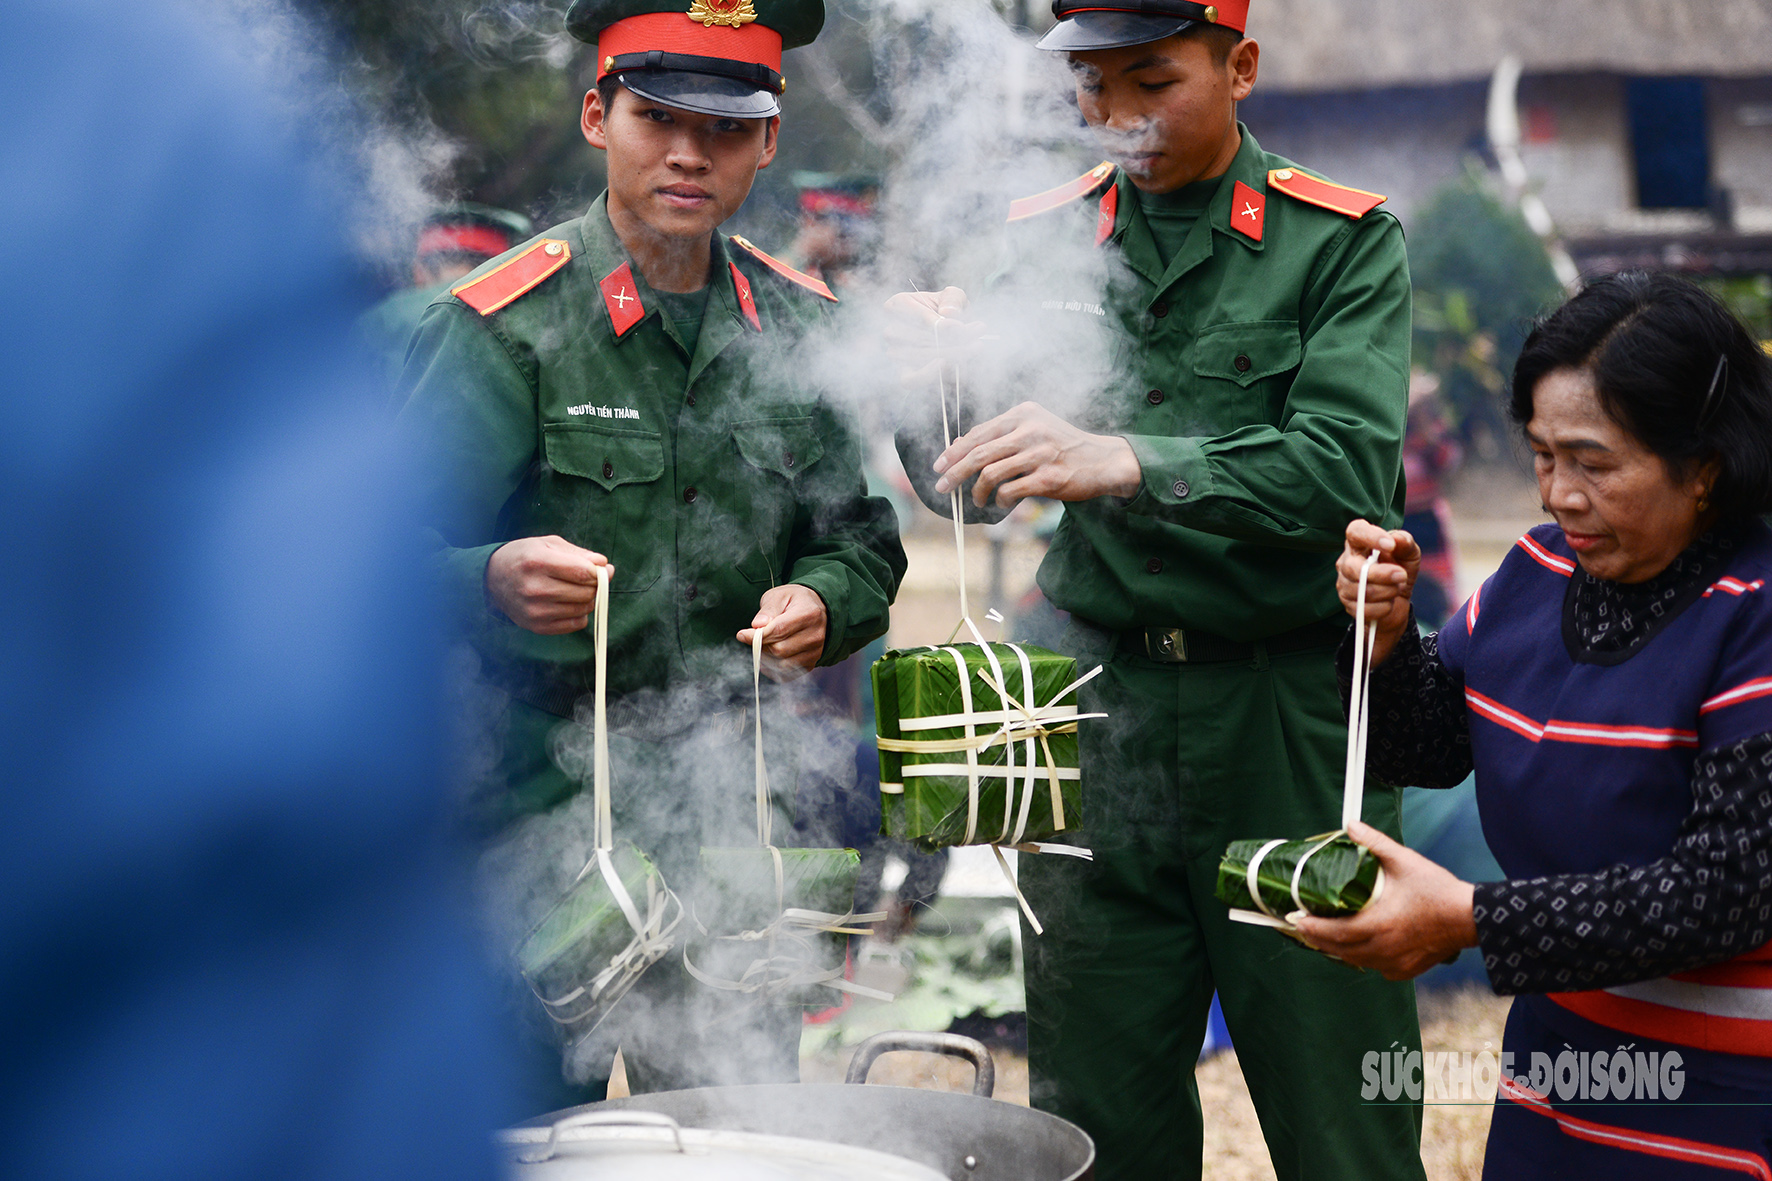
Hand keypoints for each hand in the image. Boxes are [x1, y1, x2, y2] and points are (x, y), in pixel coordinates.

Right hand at [485, 535, 610, 634]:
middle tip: (590, 579)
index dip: (599, 572)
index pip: (582, 572)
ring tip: (576, 589)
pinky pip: (576, 624)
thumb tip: (605, 565)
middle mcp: (534, 588)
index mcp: (537, 562)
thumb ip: (579, 554)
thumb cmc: (525, 557)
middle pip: (586, 592)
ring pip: (583, 609)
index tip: (603, 570)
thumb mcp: (548, 544)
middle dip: (595, 585)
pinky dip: (579, 614)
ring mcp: (535, 610)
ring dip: (588, 599)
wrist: (493, 579)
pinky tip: (568, 603)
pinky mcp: (537, 626)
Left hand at [737, 584, 827, 680]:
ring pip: (782, 664)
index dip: (757, 635)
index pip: (779, 631)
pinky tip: (768, 656)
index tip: (742, 634)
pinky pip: (786, 674)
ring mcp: (815, 652)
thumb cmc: (795, 601)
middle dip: (761, 645)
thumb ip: (768, 609)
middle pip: (779, 650)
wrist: (817, 609)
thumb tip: (757, 625)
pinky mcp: (811, 663)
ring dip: (766, 657)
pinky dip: (772, 668)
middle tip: (754, 637)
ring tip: (763, 644)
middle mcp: (815, 635)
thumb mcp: (780, 595)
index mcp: (809, 614)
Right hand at [883, 287, 984, 383]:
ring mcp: (895, 353)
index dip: (937, 324)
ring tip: (976, 346)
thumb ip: (952, 299)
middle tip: (977, 337)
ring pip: (922, 357)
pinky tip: (947, 366)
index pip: (914, 315)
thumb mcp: (954, 296)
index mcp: (897, 304)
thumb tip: (948, 313)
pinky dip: (927, 375)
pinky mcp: (904, 374)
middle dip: (953, 339)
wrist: (953, 331)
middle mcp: (891, 330)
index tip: (959, 327)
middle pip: (920, 338)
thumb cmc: (949, 310)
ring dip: (953, 354)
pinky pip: (909, 379)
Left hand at [932, 401, 1141, 509]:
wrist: (1103, 461)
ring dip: (977, 491)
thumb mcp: (1034, 429)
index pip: (979, 433)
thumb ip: (1001, 435)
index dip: (954, 450)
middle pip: (979, 452)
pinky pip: (1010, 491)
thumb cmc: (1063, 446)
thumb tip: (960, 445)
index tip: (939, 465)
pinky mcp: (1049, 478)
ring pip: (990, 473)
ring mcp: (1040, 454)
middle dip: (955, 471)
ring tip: (976, 500)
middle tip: (943, 486)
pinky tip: (999, 504)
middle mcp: (1031, 430)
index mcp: (1024, 414)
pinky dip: (999, 500)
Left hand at [1290, 822, 1476, 980]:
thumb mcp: (1404, 861)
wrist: (1469, 918)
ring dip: (1337, 949)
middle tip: (1301, 926)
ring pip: (1355, 960)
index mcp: (1379, 924)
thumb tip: (1351, 826)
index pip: (1334, 933)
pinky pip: (1375, 966)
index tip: (1295, 918)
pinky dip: (1362, 957)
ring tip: (1322, 935)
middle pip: (1339, 950)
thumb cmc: (1437, 890)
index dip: (1312, 928)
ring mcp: (1394, 963)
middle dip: (1317, 939)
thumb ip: (1375, 844)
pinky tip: (1357, 946)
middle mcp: (1383, 949)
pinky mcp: (1405, 969)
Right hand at [1337, 519, 1420, 665]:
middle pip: (1354, 568)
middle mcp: (1346, 561)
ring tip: (1397, 588)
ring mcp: (1344, 584)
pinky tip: (1388, 602)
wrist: (1399, 598)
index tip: (1390, 545)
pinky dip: (1383, 607)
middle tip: (1402, 575)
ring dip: (1387, 591)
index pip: (1355, 532)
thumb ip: (1405, 543)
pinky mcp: (1348, 604)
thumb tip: (1397, 539)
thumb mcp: (1409, 554)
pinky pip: (1364, 609)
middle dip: (1382, 574)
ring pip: (1362, 591)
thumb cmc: (1399, 568)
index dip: (1370, 537)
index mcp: (1359, 542)